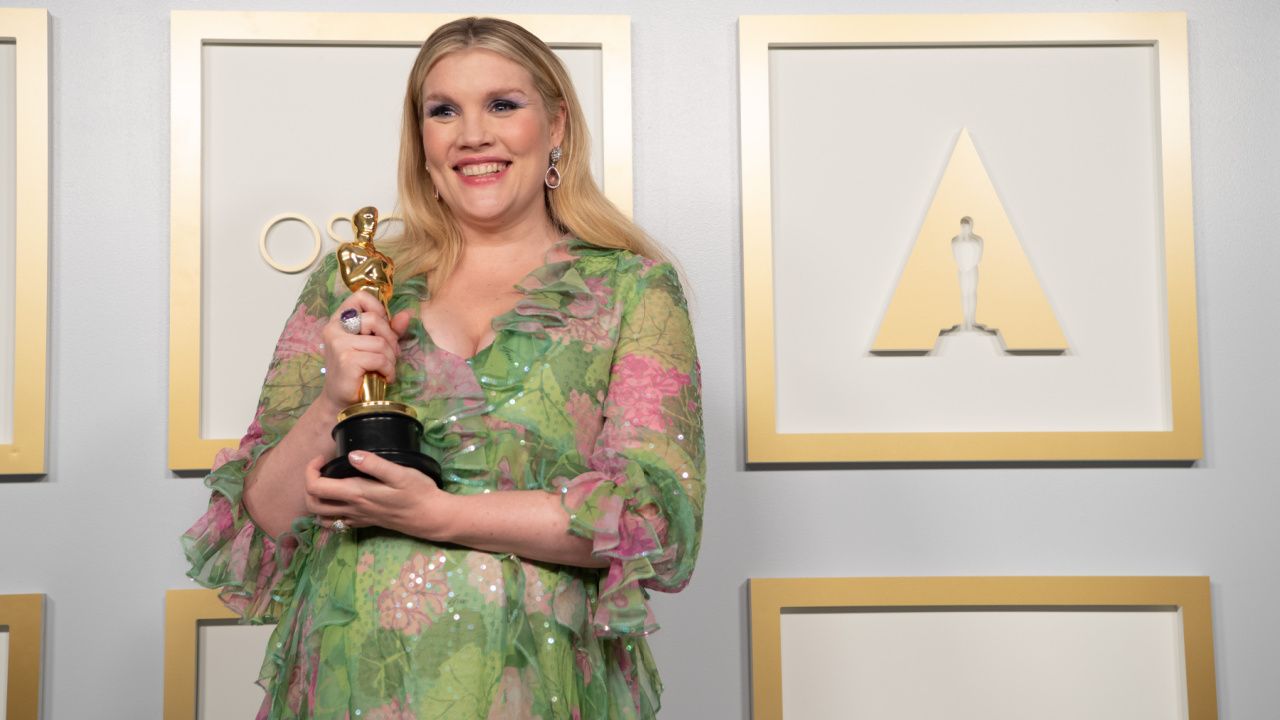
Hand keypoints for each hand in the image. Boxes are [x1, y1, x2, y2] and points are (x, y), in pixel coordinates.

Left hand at [305, 452, 452, 538]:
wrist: (430, 517)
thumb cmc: (418, 492)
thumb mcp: (401, 474)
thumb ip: (375, 464)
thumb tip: (352, 455)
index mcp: (356, 494)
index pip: (316, 487)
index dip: (311, 470)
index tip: (323, 457)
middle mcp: (352, 509)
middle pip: (313, 504)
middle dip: (309, 485)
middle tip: (323, 468)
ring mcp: (358, 518)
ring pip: (322, 517)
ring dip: (317, 501)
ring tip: (327, 484)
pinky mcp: (365, 523)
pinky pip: (337, 523)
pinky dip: (329, 512)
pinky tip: (340, 500)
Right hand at [319, 293, 411, 410]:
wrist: (341, 400)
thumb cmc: (358, 371)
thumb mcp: (374, 345)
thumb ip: (389, 329)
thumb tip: (407, 314)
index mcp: (339, 320)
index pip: (360, 297)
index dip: (378, 308)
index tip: (384, 327)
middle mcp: (335, 328)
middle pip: (375, 319)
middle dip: (390, 338)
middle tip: (390, 354)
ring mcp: (339, 344)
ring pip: (380, 342)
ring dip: (390, 358)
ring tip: (385, 369)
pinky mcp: (346, 359)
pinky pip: (380, 358)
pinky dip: (388, 369)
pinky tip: (383, 377)